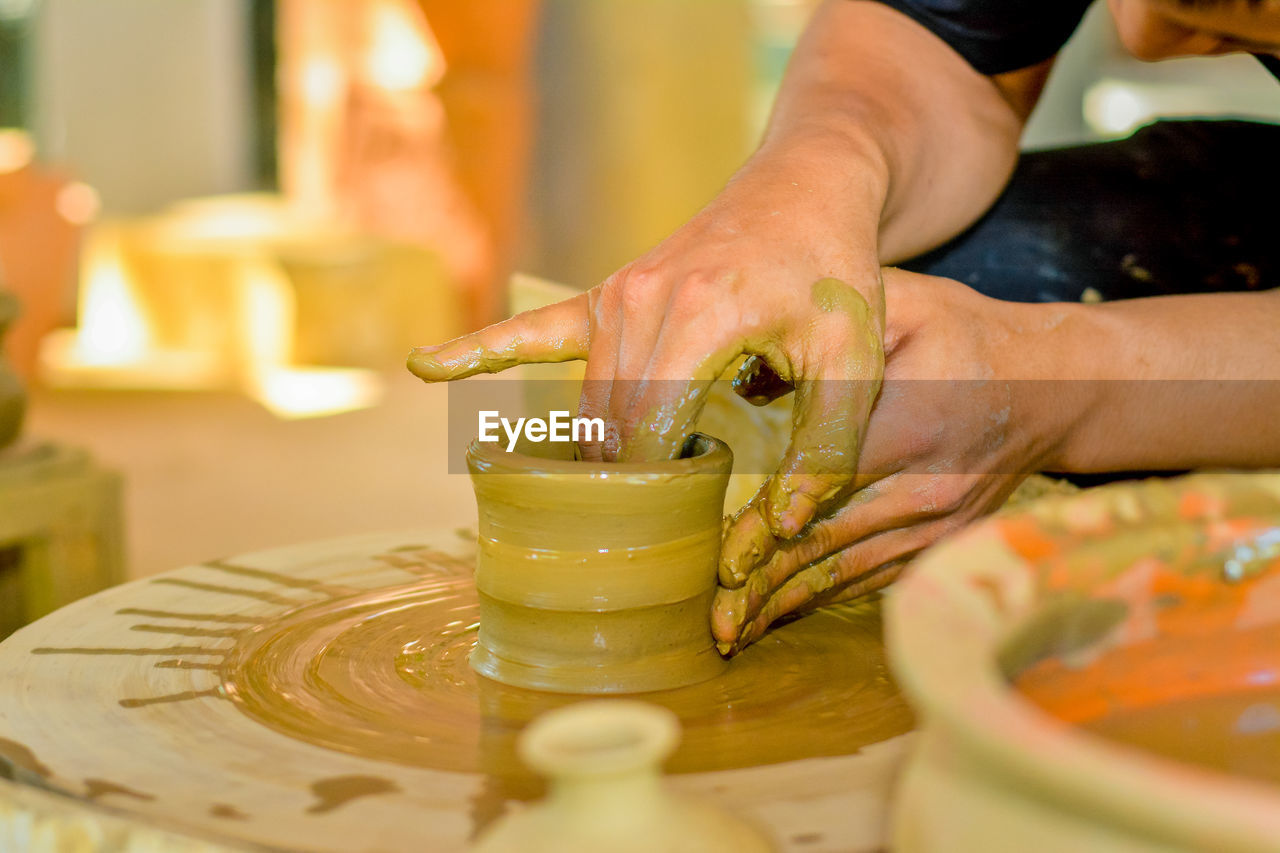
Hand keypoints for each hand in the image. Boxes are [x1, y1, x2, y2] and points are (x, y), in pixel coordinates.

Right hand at [409, 143, 886, 540]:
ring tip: (624, 496)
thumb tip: (781, 528)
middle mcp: (640, 300)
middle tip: (660, 524)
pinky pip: (532, 330)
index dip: (661, 490)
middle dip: (630, 482)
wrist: (804, 187)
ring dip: (601, 451)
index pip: (651, 434)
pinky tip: (422, 366)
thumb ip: (827, 445)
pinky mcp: (606, 292)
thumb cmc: (834, 272)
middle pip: (608, 425)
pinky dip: (478, 351)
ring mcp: (614, 293)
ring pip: (585, 403)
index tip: (681, 527)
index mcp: (700, 315)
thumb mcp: (855, 358)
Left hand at [712, 269, 1067, 651]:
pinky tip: (777, 617)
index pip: (823, 489)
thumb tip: (746, 374)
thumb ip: (831, 338)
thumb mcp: (901, 306)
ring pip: (847, 575)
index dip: (769, 528)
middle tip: (710, 619)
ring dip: (786, 606)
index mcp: (910, 430)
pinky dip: (820, 600)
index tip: (721, 561)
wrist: (1051, 383)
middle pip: (829, 547)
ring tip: (729, 633)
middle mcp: (927, 491)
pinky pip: (872, 579)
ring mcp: (938, 526)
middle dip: (764, 586)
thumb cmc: (959, 335)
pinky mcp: (942, 544)